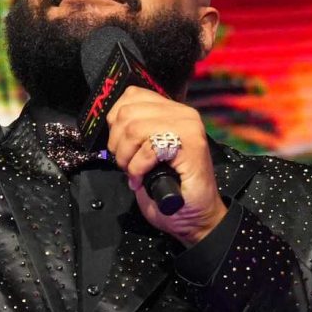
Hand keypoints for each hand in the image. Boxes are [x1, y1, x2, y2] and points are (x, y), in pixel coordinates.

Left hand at [103, 85, 224, 244]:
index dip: (115, 120)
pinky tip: (141, 179)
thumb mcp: (146, 154)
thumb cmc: (171, 190)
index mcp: (172, 111)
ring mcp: (189, 128)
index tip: (119, 144)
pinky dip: (137, 168)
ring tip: (133, 172)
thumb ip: (134, 133)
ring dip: (125, 156)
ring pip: (134, 128)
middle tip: (124, 163)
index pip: (132, 95)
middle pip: (128, 112)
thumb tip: (113, 124)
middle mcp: (183, 114)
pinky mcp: (192, 146)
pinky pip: (148, 148)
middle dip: (116, 142)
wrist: (197, 217)